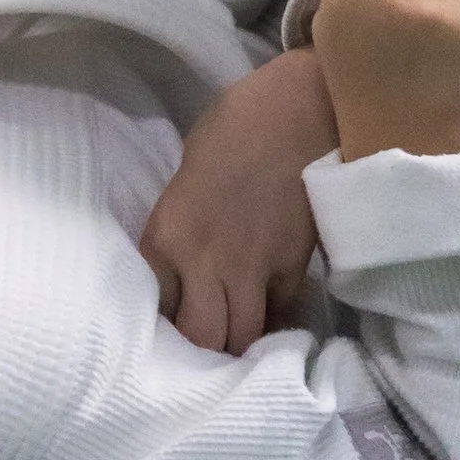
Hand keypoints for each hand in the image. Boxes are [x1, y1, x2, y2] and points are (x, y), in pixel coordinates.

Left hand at [138, 49, 338, 353]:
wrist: (305, 109)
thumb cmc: (239, 125)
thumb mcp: (189, 174)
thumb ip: (184, 226)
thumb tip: (185, 264)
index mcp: (169, 234)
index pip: (154, 308)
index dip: (158, 323)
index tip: (163, 324)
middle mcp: (206, 262)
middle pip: (201, 339)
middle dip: (200, 351)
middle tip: (201, 345)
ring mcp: (255, 269)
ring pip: (243, 338)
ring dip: (237, 344)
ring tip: (234, 339)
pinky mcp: (296, 268)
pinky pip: (279, 314)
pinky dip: (273, 321)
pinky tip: (268, 314)